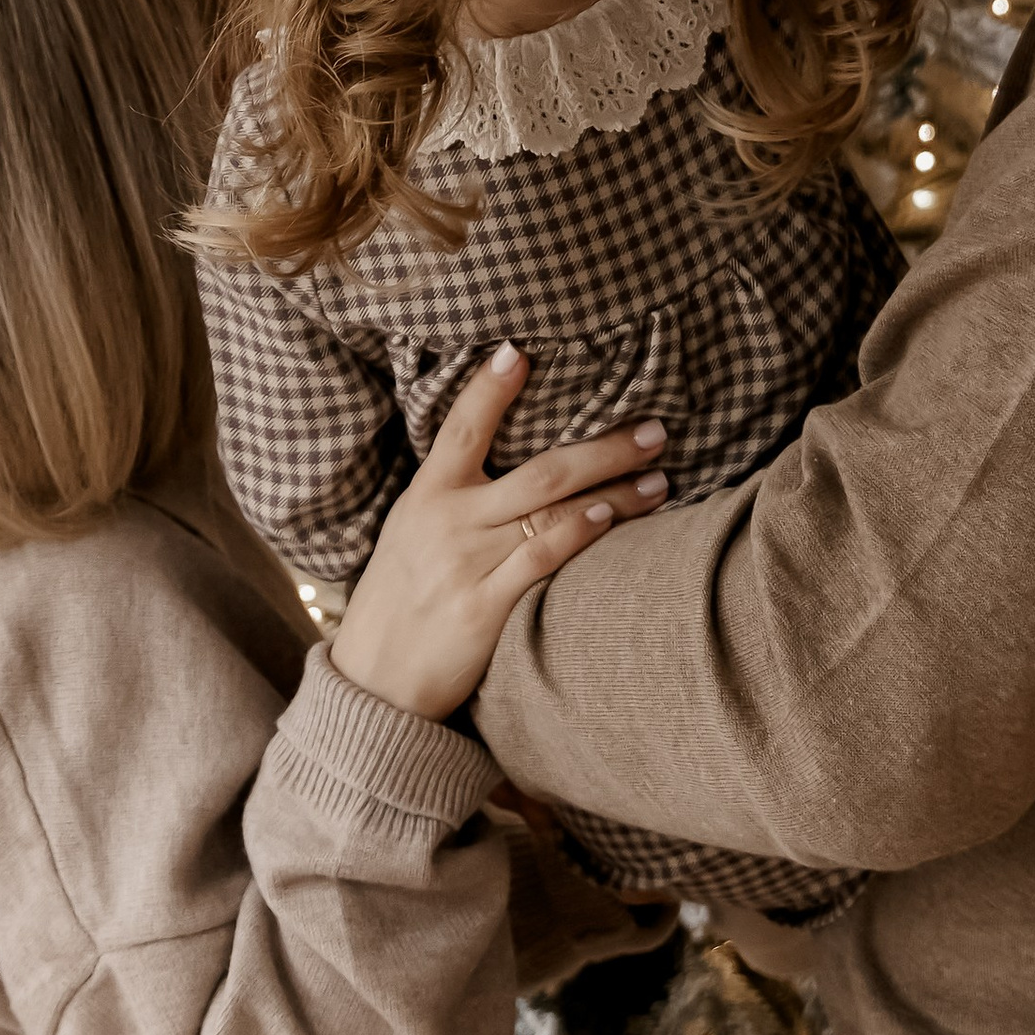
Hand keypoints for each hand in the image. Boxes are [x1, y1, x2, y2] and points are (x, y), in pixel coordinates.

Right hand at [328, 348, 668, 719]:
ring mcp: (467, 564)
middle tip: (654, 430)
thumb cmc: (398, 599)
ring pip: (553, 512)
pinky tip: (611, 520)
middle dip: (604, 447)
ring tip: (660, 479)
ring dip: (615, 493)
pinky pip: (540, 560)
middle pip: (540, 470)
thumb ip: (453, 493)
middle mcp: (448, 521)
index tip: (519, 351)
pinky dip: (578, 536)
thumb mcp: (410, 531)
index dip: (490, 389)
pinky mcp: (484, 609)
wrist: (373, 682)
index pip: (462, 428)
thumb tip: (506, 452)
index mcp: (426, 495)